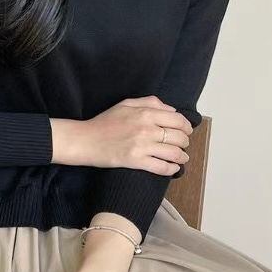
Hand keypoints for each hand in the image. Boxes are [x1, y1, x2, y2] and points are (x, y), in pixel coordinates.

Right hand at [50, 96, 191, 174]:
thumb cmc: (104, 122)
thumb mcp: (126, 104)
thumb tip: (170, 109)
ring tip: (182, 158)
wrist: (85, 140)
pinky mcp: (136, 161)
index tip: (186, 131)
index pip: (178, 120)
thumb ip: (150, 102)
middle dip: (185, 142)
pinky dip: (171, 169)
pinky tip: (173, 169)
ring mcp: (142, 146)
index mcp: (146, 113)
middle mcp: (147, 128)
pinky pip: (162, 167)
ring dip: (182, 157)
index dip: (186, 127)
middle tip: (183, 146)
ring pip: (174, 153)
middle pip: (179, 137)